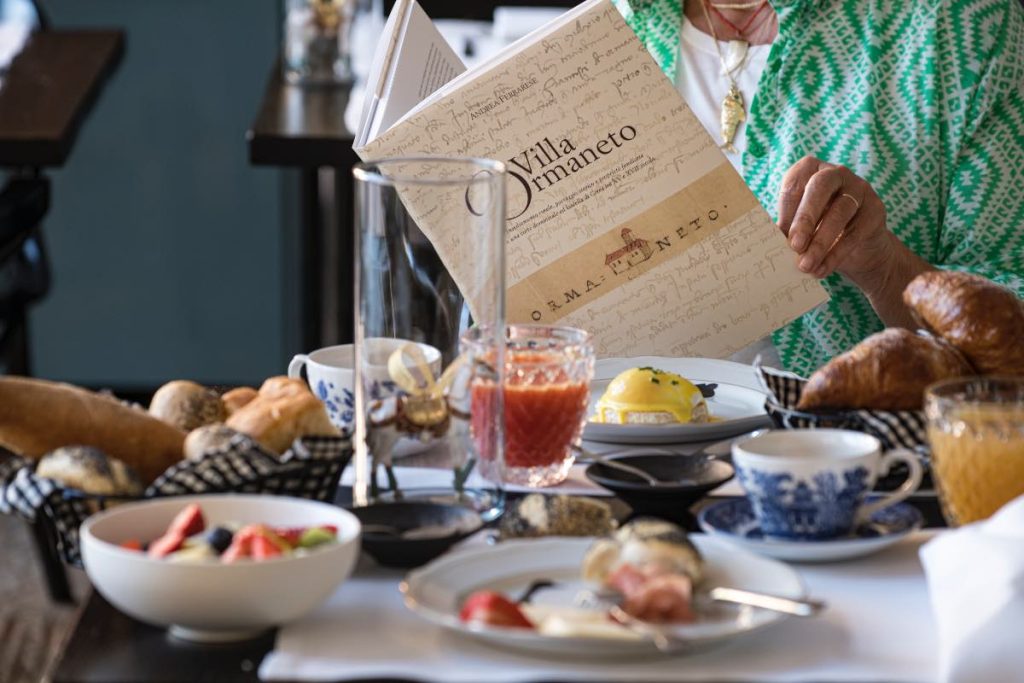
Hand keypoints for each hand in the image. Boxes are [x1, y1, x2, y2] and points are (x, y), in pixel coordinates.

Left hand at [776, 155, 933, 326]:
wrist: (858, 249)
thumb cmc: (818, 231)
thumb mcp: (800, 228)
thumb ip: (787, 229)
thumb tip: (768, 244)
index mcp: (810, 170)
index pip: (795, 182)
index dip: (786, 208)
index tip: (777, 234)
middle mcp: (836, 173)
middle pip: (820, 187)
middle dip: (805, 218)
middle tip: (794, 246)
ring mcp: (859, 189)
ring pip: (841, 211)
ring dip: (821, 241)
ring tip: (806, 265)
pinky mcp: (876, 210)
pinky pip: (856, 232)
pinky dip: (836, 254)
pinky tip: (822, 270)